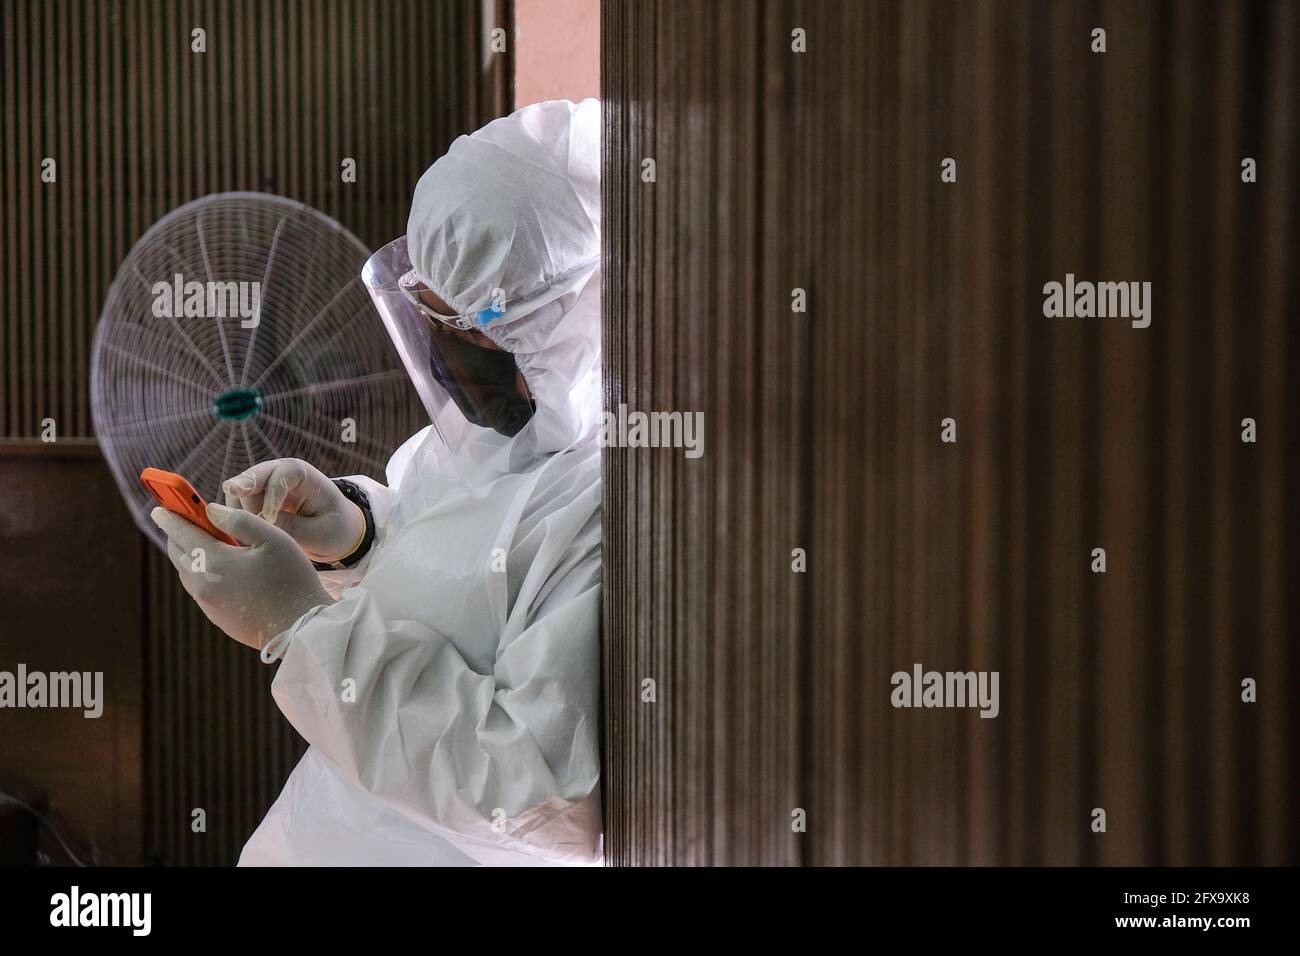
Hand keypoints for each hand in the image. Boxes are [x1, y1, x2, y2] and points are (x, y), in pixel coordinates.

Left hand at [152, 502, 333, 650]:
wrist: (301, 627)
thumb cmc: (292, 579)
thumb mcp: (273, 539)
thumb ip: (239, 520)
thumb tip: (211, 510)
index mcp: (215, 562)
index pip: (182, 533)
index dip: (170, 518)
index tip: (159, 508)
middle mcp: (203, 585)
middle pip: (179, 554)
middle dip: (177, 535)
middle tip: (182, 521)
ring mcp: (209, 605)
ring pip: (188, 573)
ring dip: (190, 555)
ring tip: (202, 542)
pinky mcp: (217, 618)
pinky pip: (201, 590)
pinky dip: (202, 573)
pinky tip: (219, 569)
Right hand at [222, 459, 364, 564]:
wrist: (332, 530)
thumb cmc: (332, 528)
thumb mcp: (319, 533)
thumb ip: (292, 526)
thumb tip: (258, 522)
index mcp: (303, 475)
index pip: (283, 475)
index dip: (273, 495)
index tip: (269, 519)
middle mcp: (278, 472)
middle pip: (253, 476)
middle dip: (243, 490)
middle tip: (233, 507)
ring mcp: (262, 484)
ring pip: (238, 491)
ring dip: (238, 512)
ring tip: (247, 535)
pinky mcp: (250, 498)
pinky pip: (233, 505)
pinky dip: (233, 519)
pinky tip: (240, 536)